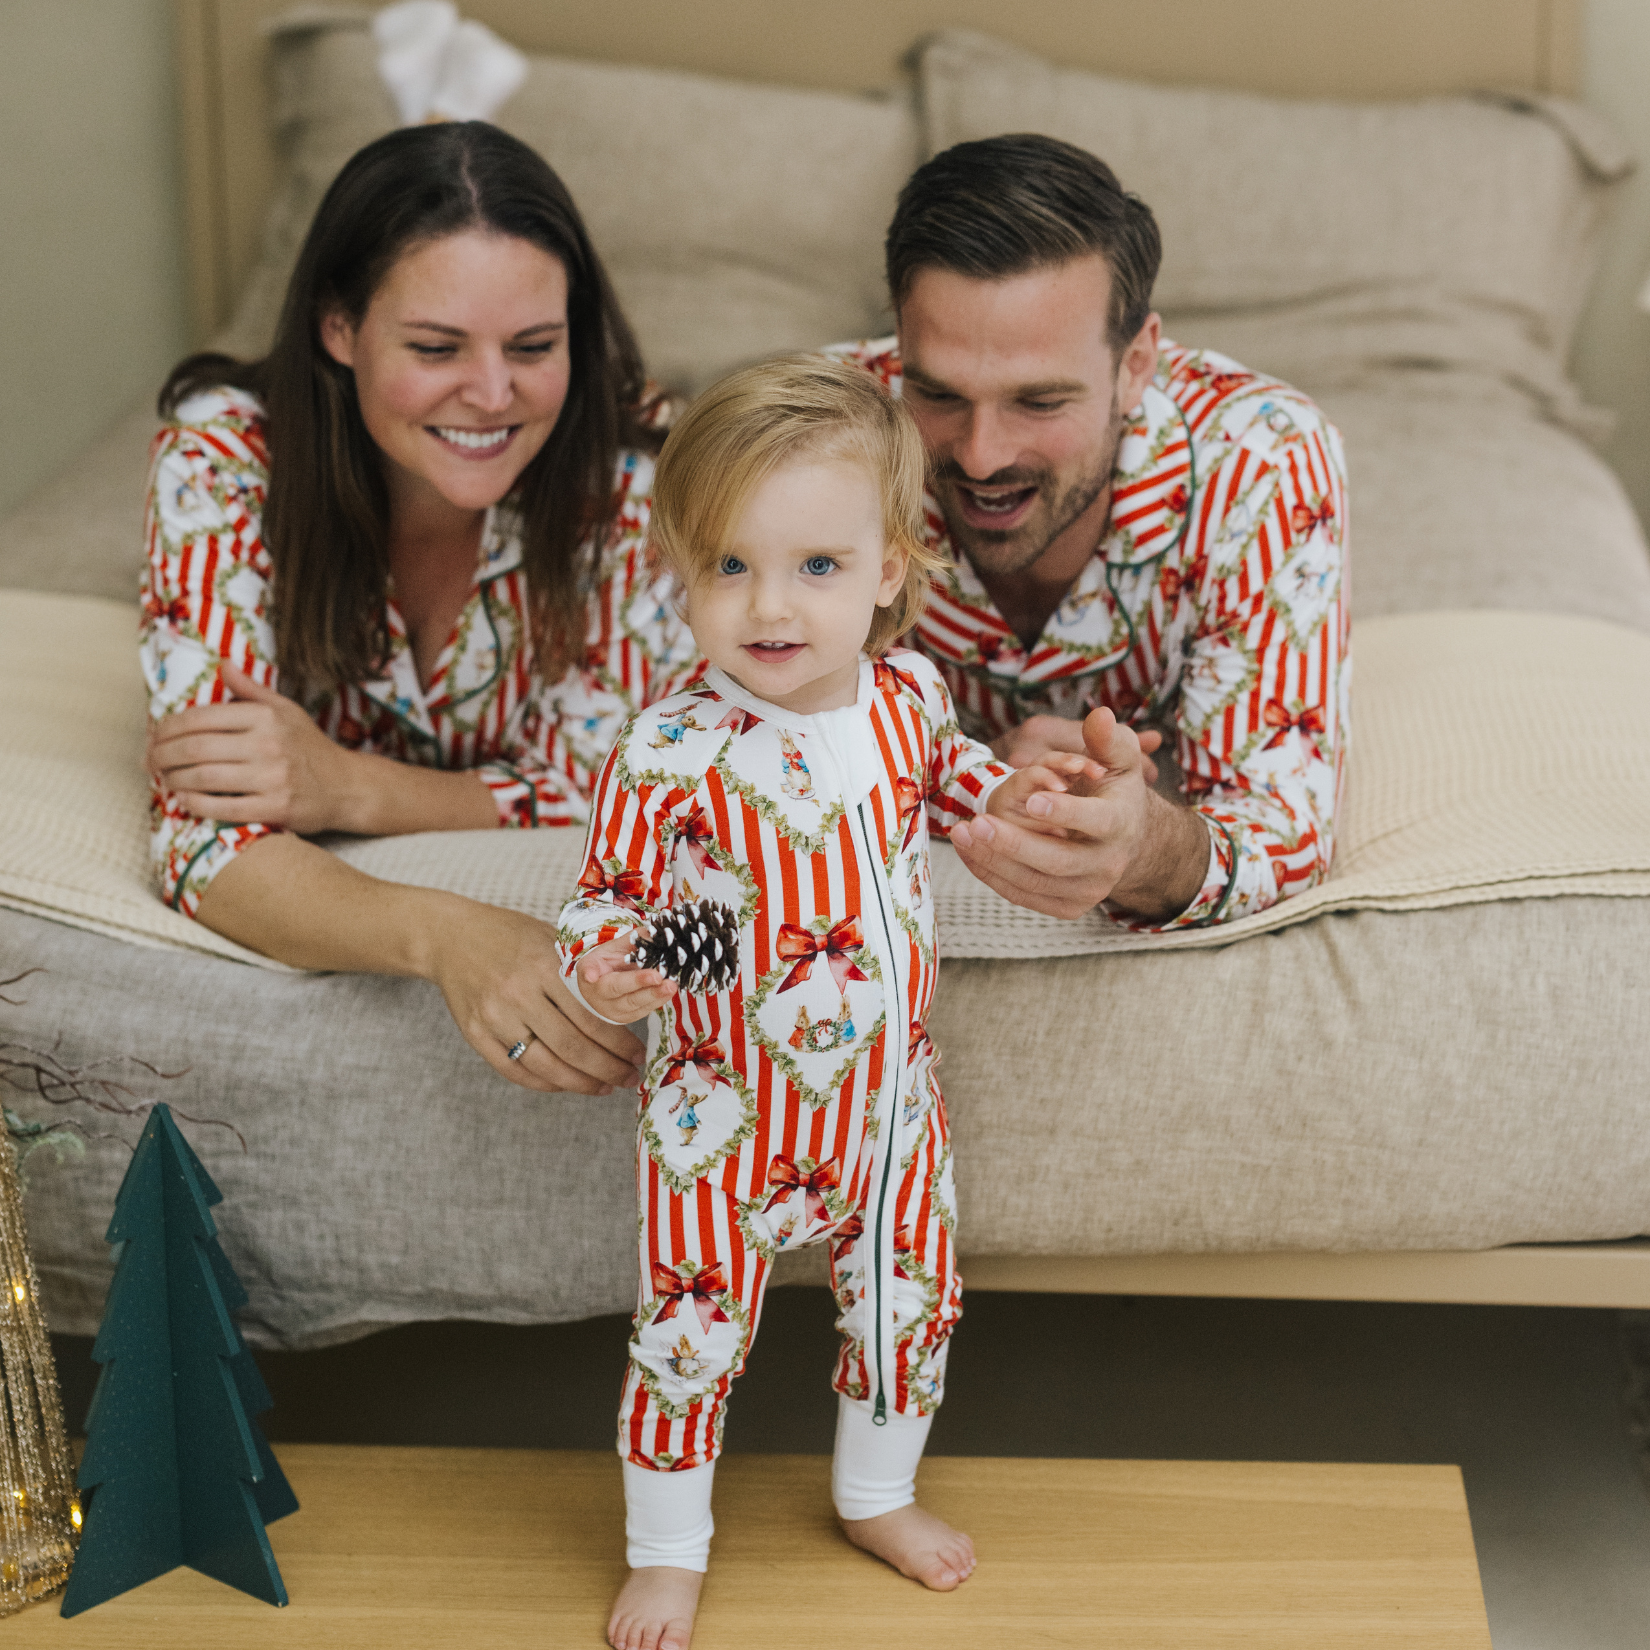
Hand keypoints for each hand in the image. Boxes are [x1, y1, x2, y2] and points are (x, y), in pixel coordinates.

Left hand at [147, 663, 359, 833]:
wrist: (346, 786)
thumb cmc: (309, 747)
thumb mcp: (285, 710)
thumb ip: (250, 689)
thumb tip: (222, 663)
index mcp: (266, 717)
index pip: (201, 717)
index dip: (167, 727)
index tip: (153, 736)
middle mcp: (269, 745)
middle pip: (195, 748)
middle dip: (161, 755)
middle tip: (148, 761)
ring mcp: (273, 778)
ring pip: (204, 778)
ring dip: (173, 780)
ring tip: (164, 779)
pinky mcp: (276, 809)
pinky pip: (223, 808)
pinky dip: (196, 804)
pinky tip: (185, 800)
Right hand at [427, 902, 646, 1094]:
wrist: (451, 936)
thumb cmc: (509, 934)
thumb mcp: (551, 939)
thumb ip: (582, 971)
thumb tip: (627, 1001)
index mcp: (544, 967)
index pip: (591, 1017)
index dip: (619, 1044)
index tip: (637, 1055)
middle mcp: (518, 995)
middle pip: (572, 1048)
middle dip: (607, 1069)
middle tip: (628, 1077)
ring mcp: (493, 1018)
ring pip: (545, 1066)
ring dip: (581, 1083)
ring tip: (604, 1087)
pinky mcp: (474, 1035)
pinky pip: (514, 1071)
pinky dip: (544, 1084)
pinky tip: (566, 1084)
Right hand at [576, 933, 677, 1021]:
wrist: (605, 988)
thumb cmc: (609, 964)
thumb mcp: (615, 947)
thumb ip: (632, 940)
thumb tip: (653, 933)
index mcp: (589, 971)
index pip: (590, 970)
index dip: (590, 973)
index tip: (591, 975)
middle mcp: (597, 994)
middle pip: (616, 989)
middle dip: (638, 983)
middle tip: (658, 976)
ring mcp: (612, 1009)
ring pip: (633, 1003)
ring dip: (654, 995)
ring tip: (670, 985)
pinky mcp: (627, 1017)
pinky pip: (643, 1010)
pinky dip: (658, 1000)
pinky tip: (669, 991)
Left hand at [955, 707, 1206, 920]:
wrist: (1124, 840)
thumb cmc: (1113, 790)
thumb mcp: (1119, 759)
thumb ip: (1107, 738)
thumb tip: (1098, 714)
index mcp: (1122, 823)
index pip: (1097, 822)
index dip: (1065, 813)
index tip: (1034, 799)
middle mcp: (1107, 864)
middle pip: (1058, 862)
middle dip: (1015, 844)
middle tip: (977, 822)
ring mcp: (1087, 891)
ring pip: (1034, 883)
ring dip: (993, 860)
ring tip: (960, 832)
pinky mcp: (1066, 907)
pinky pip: (1022, 895)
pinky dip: (991, 874)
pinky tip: (967, 850)